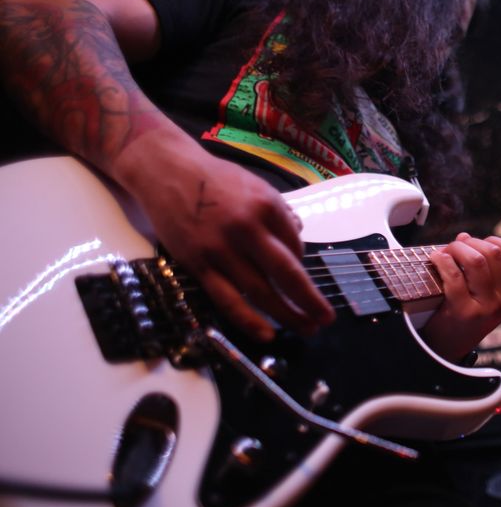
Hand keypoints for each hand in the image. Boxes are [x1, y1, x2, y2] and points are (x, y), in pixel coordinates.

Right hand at [114, 134, 333, 339]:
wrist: (167, 172)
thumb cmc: (215, 179)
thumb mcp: (256, 186)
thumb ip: (279, 214)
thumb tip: (297, 240)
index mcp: (266, 206)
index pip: (296, 246)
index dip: (303, 263)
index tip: (300, 272)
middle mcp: (247, 229)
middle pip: (287, 273)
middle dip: (310, 300)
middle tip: (327, 319)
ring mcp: (221, 250)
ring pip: (260, 292)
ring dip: (287, 315)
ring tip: (308, 329)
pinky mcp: (198, 265)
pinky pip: (227, 299)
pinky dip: (249, 320)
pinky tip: (267, 334)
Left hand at [421, 233, 500, 361]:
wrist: (447, 350)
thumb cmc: (462, 317)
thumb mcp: (483, 296)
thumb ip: (479, 267)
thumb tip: (464, 237)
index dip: (490, 240)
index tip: (474, 244)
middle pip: (492, 252)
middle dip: (469, 242)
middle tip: (453, 248)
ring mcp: (485, 307)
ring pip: (476, 260)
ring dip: (456, 249)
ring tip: (444, 253)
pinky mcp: (463, 311)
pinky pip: (453, 275)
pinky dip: (442, 260)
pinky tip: (435, 260)